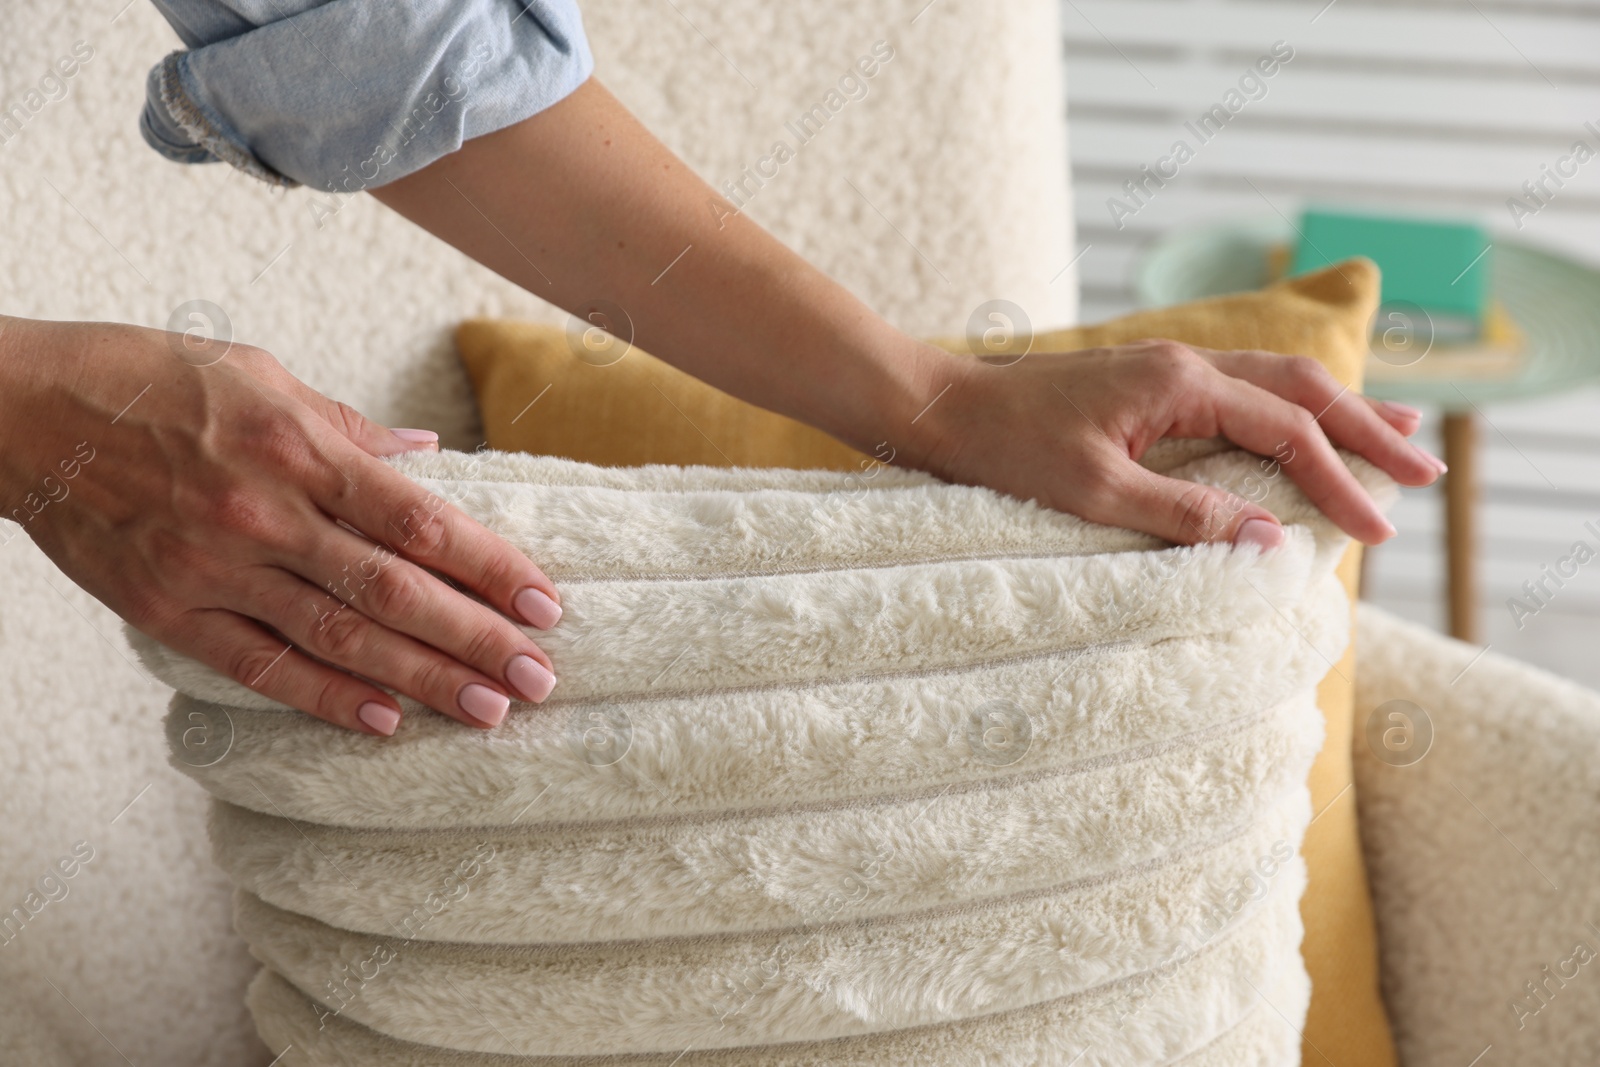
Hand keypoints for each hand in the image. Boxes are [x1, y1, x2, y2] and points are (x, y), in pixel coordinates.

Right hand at [0, 316, 561, 734]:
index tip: (546, 603)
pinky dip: (325, 698)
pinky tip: (384, 723)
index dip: (490, 566)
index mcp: (299, 447)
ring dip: (421, 680)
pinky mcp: (170, 611)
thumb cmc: (149, 379)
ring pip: (339, 637)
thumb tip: (429, 455)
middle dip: (476, 638)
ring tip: (488, 712)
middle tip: (541, 679)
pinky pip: (261, 666)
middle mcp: (266, 513)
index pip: (419, 519)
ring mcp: (216, 568)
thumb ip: (349, 426)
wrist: (18, 412)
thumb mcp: (261, 373)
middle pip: (394, 589)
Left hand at [912, 338, 1441, 547]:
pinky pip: (1240, 389)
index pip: (1285, 431)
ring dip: (1338, 408)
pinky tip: (1302, 422)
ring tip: (1397, 430)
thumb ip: (1182, 516)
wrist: (942, 409)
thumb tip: (1268, 541)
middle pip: (1301, 389)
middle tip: (1426, 467)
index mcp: (1178, 383)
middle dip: (1367, 428)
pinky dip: (1287, 407)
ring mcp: (1167, 368)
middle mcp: (1184, 364)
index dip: (1338, 481)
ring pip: (1275, 381)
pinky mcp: (1148, 383)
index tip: (1380, 530)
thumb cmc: (1005, 450)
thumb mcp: (1093, 494)